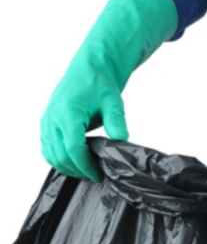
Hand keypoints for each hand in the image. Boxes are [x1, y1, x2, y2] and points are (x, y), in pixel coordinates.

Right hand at [40, 61, 127, 181]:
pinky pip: (47, 148)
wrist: (90, 68)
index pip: (72, 148)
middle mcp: (52, 118)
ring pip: (50, 154)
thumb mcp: (113, 102)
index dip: (85, 166)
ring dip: (67, 166)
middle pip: (60, 155)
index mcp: (67, 113)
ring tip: (87, 171)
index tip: (97, 174)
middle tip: (95, 175)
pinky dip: (58, 158)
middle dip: (77, 169)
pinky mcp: (47, 123)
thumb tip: (122, 140)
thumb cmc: (100, 83)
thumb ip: (116, 122)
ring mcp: (47, 121)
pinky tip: (75, 162)